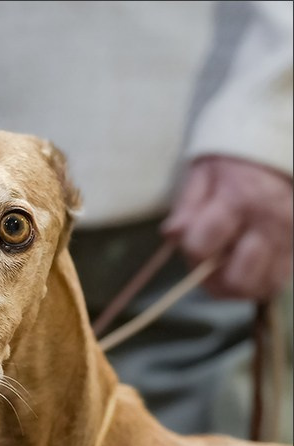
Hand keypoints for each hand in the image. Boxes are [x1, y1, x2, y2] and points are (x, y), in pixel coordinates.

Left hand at [162, 156, 293, 300]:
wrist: (280, 149)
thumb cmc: (237, 160)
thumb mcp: (204, 172)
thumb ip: (187, 205)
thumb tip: (171, 235)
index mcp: (241, 201)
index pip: (202, 249)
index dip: (190, 250)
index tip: (192, 239)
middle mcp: (271, 224)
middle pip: (237, 282)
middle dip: (214, 279)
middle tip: (210, 259)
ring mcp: (290, 238)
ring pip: (260, 288)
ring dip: (237, 285)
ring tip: (229, 262)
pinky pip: (277, 281)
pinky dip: (258, 281)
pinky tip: (247, 264)